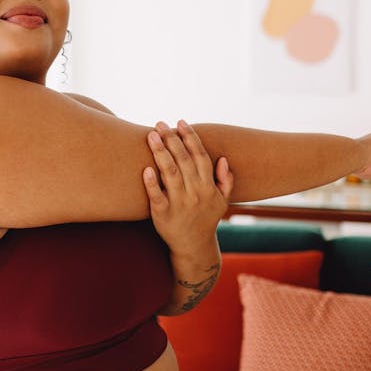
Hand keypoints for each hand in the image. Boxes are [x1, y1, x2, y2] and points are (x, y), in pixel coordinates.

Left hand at [143, 120, 233, 259]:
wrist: (194, 248)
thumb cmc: (205, 220)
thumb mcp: (222, 202)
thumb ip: (225, 181)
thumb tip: (223, 159)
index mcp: (208, 187)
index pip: (200, 156)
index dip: (191, 138)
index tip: (181, 122)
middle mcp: (195, 193)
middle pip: (183, 161)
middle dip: (172, 140)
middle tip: (160, 124)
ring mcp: (179, 204)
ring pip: (170, 173)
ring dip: (161, 152)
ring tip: (151, 136)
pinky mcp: (162, 215)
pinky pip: (157, 196)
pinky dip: (151, 183)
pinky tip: (146, 169)